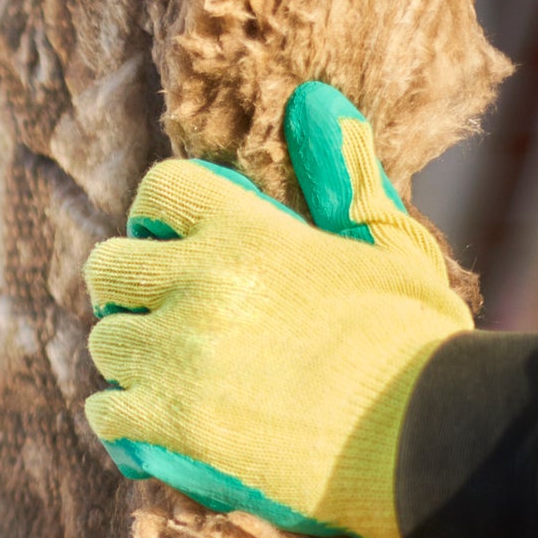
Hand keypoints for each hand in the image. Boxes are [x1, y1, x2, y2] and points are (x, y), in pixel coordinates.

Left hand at [81, 82, 472, 537]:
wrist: (433, 437)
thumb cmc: (419, 343)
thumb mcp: (389, 245)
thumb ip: (343, 176)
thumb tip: (316, 100)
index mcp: (249, 232)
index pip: (161, 190)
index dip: (156, 217)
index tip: (169, 245)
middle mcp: (201, 282)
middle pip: (108, 268)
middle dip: (127, 290)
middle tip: (157, 315)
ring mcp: (179, 353)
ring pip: (104, 342)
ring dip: (129, 359)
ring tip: (167, 375)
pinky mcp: (171, 422)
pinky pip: (105, 412)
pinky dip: (123, 420)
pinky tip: (155, 426)